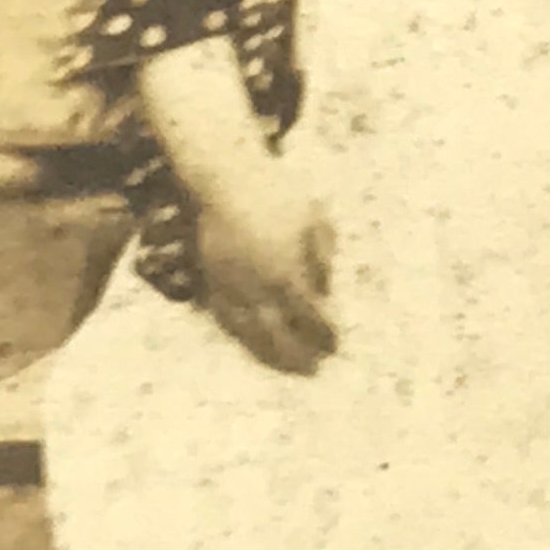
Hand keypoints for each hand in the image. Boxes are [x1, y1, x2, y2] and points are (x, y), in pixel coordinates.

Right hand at [198, 164, 334, 374]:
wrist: (226, 180)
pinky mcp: (212, 282)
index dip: (324, 335)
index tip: (336, 347)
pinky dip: (243, 337)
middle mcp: (258, 287)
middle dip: (299, 356)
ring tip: (288, 369)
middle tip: (316, 369)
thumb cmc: (278, 194)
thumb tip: (325, 292)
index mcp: (287, 271)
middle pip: (279, 334)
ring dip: (270, 356)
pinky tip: (255, 345)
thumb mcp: (315, 219)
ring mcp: (232, 287)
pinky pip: (227, 320)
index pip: (309, 316)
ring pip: (250, 333)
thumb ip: (322, 258)